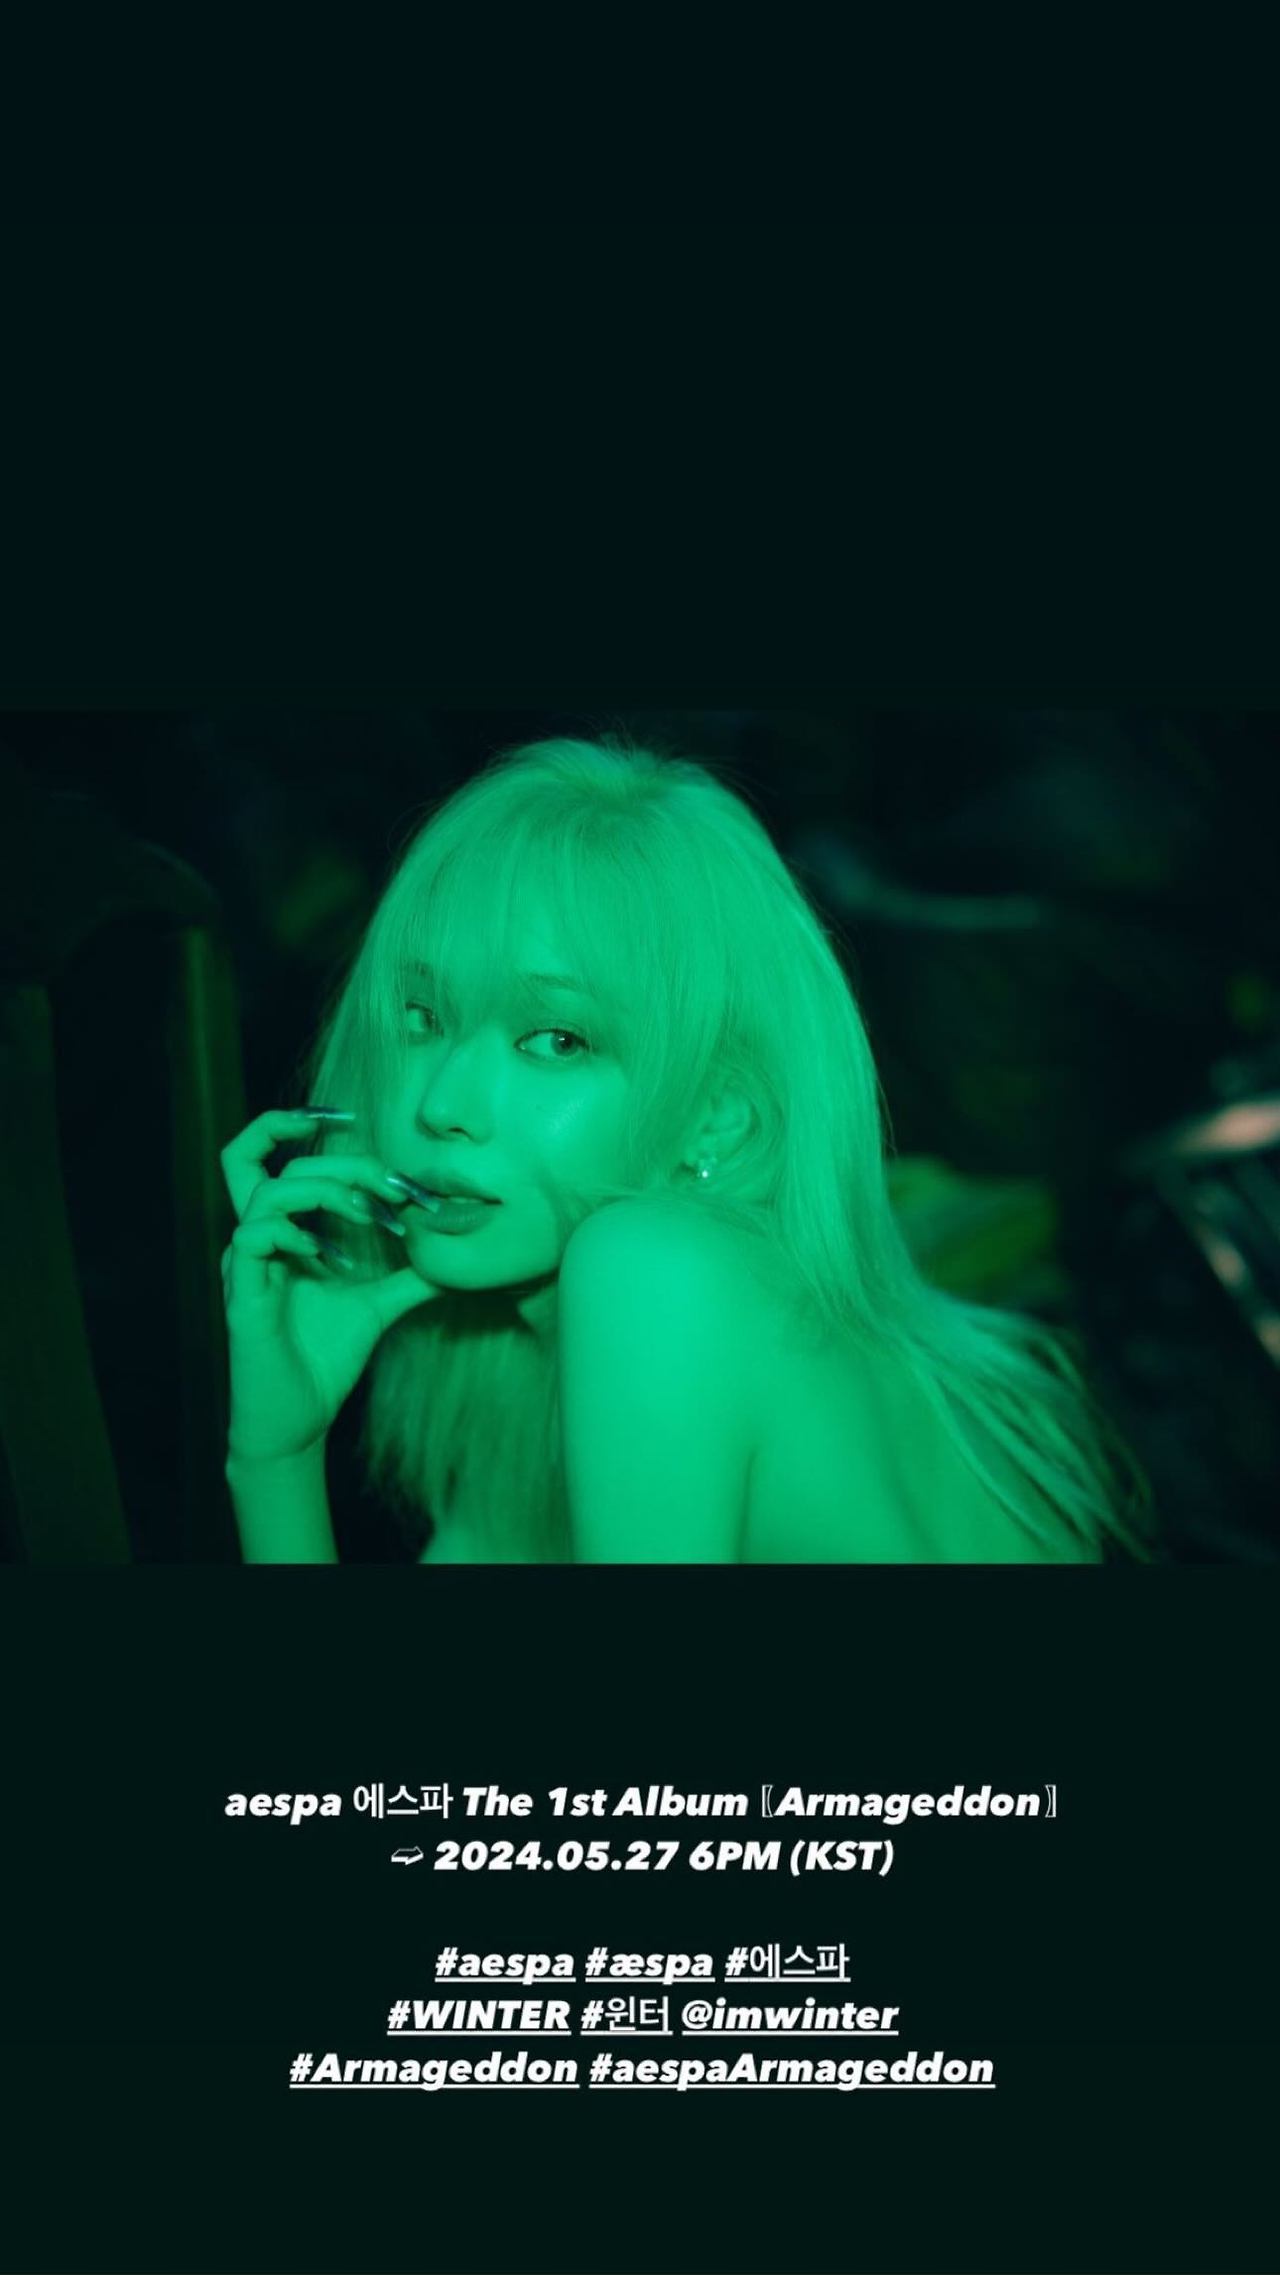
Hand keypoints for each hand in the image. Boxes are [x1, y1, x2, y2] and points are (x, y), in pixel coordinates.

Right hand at [221, 1109, 441, 1467]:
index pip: (286, 1160)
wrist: (299, 1418)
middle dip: (345, 1163)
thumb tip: (454, 1258)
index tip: (395, 1174)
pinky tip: (328, 1255)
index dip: (337, 1149)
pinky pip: (252, 1238)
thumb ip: (411, 1277)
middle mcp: (258, 1238)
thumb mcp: (379, 1306)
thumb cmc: (324, 1358)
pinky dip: (294, 1234)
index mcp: (283, 1231)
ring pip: (267, 1190)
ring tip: (369, 1216)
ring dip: (326, 1192)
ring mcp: (247, 1264)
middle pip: (279, 1160)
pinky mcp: (243, 1294)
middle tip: (394, 1186)